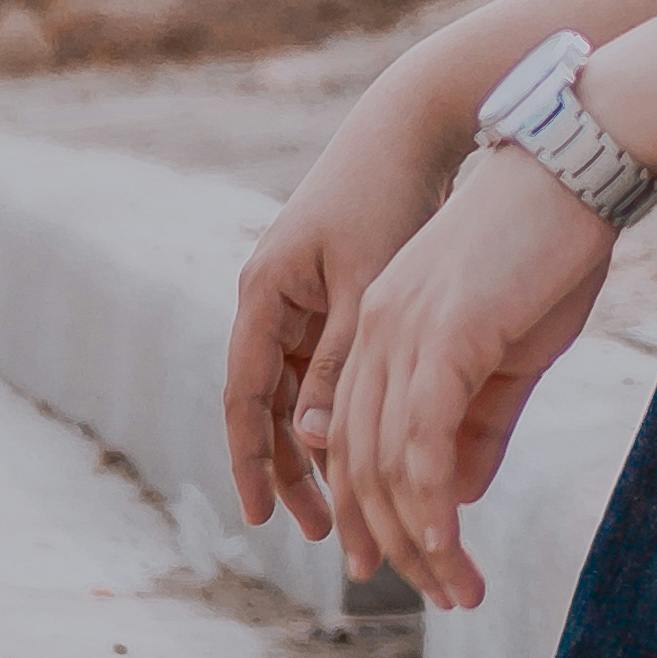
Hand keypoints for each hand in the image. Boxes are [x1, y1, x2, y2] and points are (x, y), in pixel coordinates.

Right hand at [221, 61, 472, 538]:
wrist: (413, 127)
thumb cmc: (389, 198)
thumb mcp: (365, 287)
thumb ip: (338, 361)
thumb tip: (310, 439)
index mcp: (264, 294)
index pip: (243, 399)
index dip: (251, 463)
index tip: (261, 521)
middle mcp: (270, 298)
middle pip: (267, 404)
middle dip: (291, 468)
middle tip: (321, 530)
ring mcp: (299, 294)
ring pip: (299, 390)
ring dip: (320, 443)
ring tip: (352, 501)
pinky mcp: (331, 290)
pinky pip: (326, 364)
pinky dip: (343, 404)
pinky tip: (374, 443)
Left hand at [316, 145, 613, 609]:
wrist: (577, 163)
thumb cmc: (551, 246)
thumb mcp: (513, 345)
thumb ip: (481, 417)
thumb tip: (460, 493)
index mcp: (380, 329)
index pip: (355, 441)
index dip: (373, 512)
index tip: (408, 566)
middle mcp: (375, 334)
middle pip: (358, 465)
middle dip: (394, 542)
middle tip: (441, 597)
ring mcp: (402, 334)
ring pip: (386, 465)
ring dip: (420, 540)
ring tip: (457, 590)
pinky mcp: (444, 337)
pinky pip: (421, 442)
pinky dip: (430, 505)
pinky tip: (447, 547)